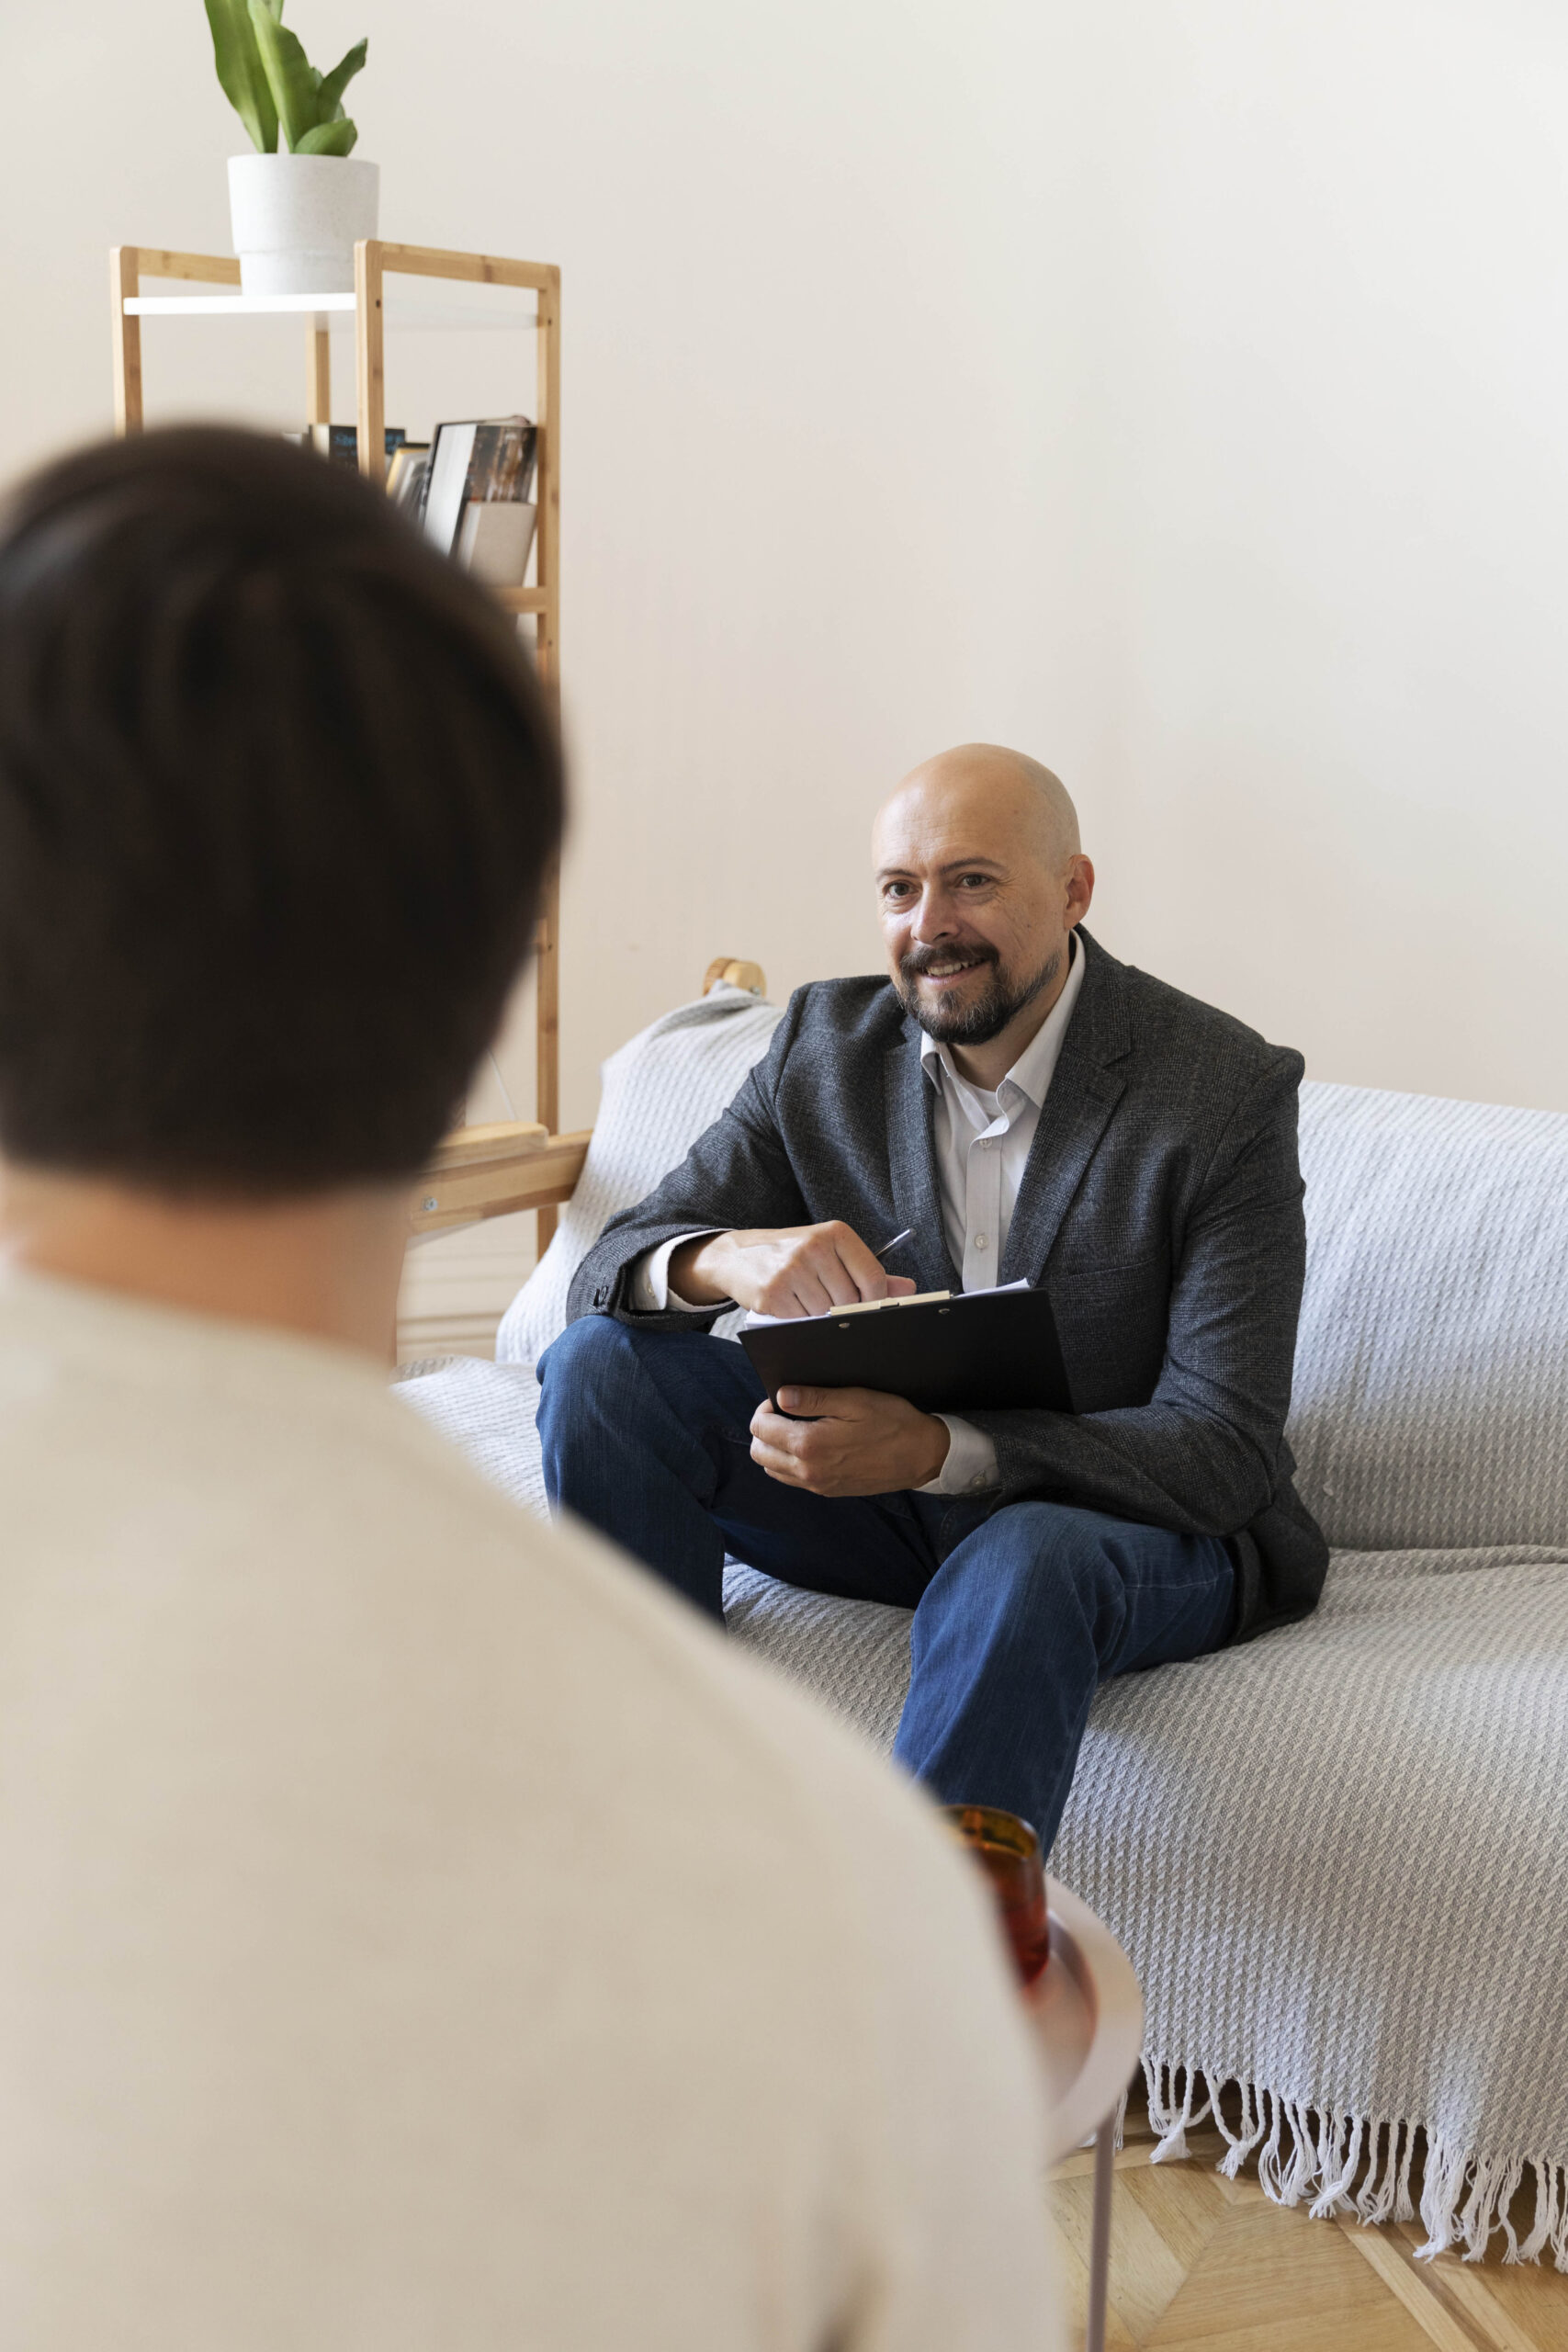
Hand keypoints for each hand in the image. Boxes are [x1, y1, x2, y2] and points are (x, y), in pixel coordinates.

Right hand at [671, 1221, 916, 1317]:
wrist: (737, 1255)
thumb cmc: (792, 1256)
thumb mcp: (831, 1254)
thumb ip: (869, 1272)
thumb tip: (908, 1289)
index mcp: (836, 1233)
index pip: (873, 1277)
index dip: (874, 1301)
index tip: (865, 1306)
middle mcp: (815, 1247)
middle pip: (849, 1300)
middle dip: (841, 1310)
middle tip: (826, 1303)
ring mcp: (792, 1269)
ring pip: (825, 1314)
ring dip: (817, 1317)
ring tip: (805, 1301)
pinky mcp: (773, 1292)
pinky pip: (800, 1321)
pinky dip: (797, 1320)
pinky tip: (788, 1306)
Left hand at [749, 1385, 950, 1497]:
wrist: (922, 1456)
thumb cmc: (892, 1422)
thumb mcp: (855, 1400)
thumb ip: (814, 1399)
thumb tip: (781, 1395)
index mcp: (810, 1444)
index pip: (761, 1428)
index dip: (765, 1408)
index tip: (781, 1398)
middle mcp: (807, 1470)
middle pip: (759, 1453)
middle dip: (763, 1429)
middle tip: (783, 1412)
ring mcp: (817, 1484)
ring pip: (771, 1469)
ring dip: (773, 1448)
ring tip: (794, 1428)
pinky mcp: (827, 1491)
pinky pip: (791, 1480)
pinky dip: (787, 1463)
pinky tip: (808, 1446)